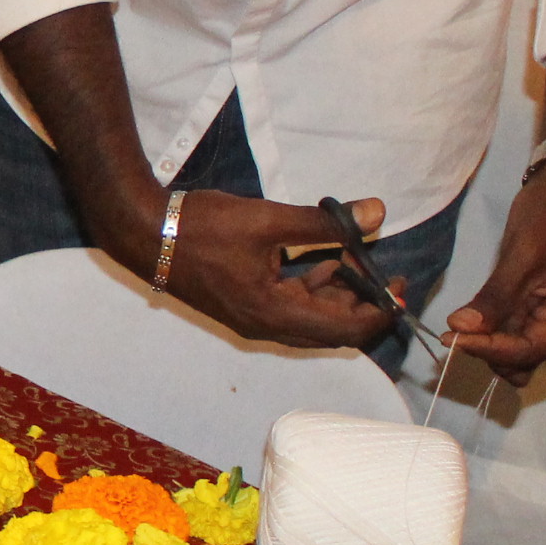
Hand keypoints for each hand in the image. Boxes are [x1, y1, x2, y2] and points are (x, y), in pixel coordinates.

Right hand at [146, 190, 398, 352]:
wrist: (145, 234)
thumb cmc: (204, 227)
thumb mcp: (268, 219)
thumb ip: (325, 222)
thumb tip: (377, 213)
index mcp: (275, 313)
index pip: (346, 329)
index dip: (380, 310)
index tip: (400, 283)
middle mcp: (267, 326)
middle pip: (332, 331)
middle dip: (362, 303)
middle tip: (379, 267)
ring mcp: (253, 320)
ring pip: (312, 320)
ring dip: (338, 295)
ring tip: (351, 256)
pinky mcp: (244, 307)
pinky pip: (292, 310)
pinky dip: (313, 290)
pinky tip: (321, 260)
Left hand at [441, 160, 545, 389]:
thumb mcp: (522, 258)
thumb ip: (494, 298)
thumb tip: (461, 328)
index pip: (527, 350)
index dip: (487, 349)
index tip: (450, 339)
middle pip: (522, 357)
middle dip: (487, 350)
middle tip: (450, 333)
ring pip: (515, 350)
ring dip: (487, 344)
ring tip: (456, 328)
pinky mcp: (539, 310)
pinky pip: (513, 332)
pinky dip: (491, 331)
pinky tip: (467, 321)